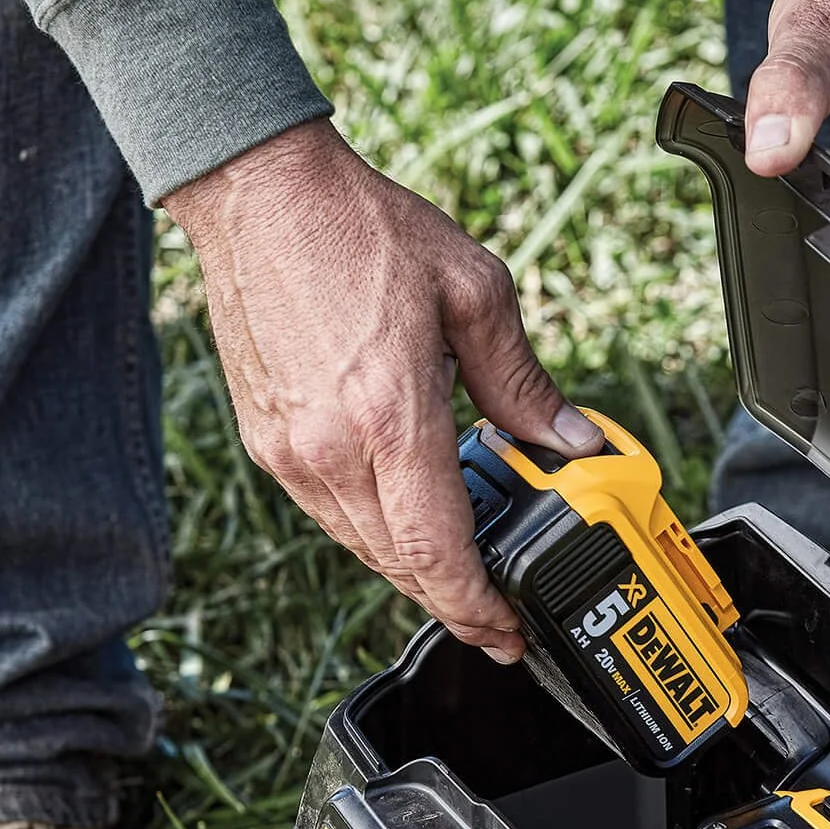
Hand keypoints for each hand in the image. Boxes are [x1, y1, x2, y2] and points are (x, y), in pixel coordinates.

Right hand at [166, 119, 599, 662]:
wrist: (260, 195)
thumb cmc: (360, 229)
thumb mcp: (475, 293)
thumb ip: (523, 381)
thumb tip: (570, 440)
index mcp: (390, 416)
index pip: (438, 551)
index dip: (477, 608)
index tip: (508, 633)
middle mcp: (332, 449)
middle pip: (400, 565)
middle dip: (453, 601)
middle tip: (498, 617)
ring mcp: (290, 452)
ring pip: (362, 547)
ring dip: (413, 570)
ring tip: (462, 572)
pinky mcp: (266, 442)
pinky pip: (330, 514)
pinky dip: (374, 531)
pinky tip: (408, 515)